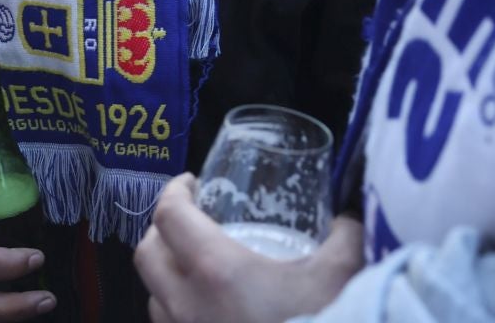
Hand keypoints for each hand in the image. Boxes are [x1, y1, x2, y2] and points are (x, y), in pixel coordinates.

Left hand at [135, 174, 362, 322]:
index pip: (169, 217)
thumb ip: (345, 236)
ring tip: (195, 267)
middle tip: (189, 219)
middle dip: (162, 229)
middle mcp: (188, 306)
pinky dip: (178, 311)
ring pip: (153, 297)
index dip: (174, 191)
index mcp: (216, 270)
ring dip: (167, 275)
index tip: (190, 184)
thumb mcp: (340, 274)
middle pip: (146, 255)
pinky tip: (209, 310)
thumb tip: (348, 221)